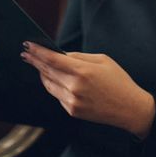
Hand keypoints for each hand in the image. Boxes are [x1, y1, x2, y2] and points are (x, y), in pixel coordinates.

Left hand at [21, 43, 155, 138]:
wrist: (130, 108)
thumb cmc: (119, 81)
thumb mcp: (103, 60)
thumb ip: (79, 57)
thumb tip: (60, 55)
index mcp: (83, 71)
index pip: (52, 59)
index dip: (38, 51)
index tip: (27, 45)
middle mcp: (75, 87)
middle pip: (47, 71)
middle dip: (35, 61)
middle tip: (26, 53)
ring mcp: (72, 101)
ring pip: (49, 84)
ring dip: (42, 74)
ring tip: (38, 65)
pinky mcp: (72, 111)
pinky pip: (58, 95)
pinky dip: (55, 86)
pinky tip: (55, 80)